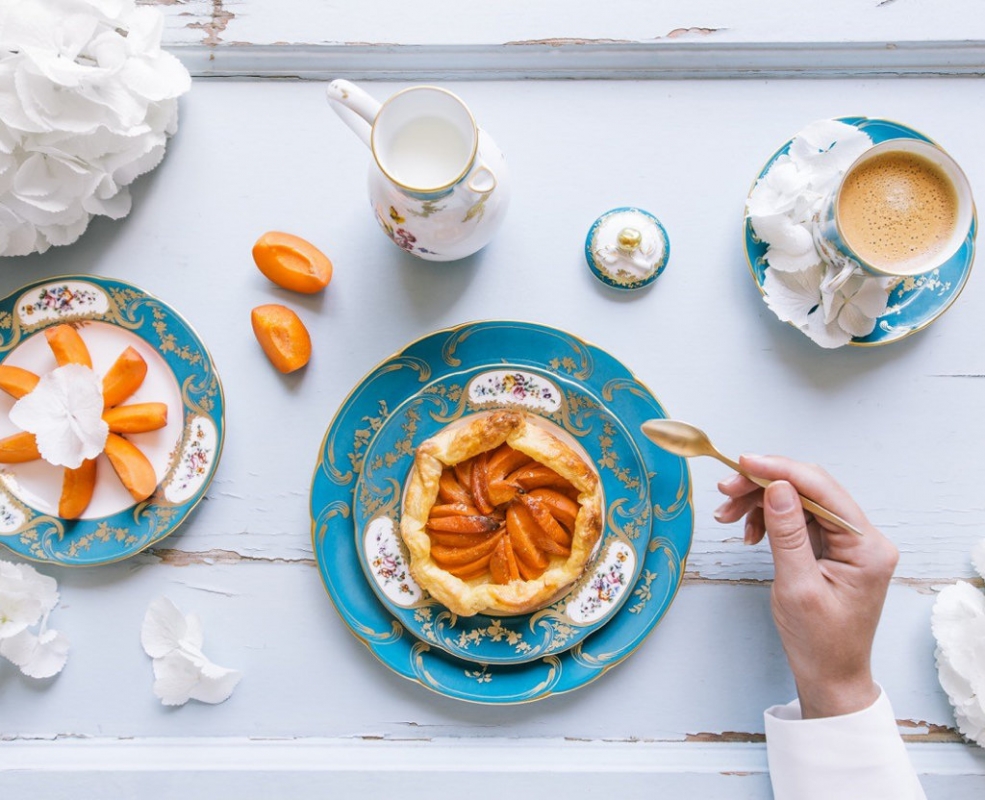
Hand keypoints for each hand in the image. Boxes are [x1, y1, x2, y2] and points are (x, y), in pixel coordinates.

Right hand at [714, 455, 898, 718]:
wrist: (829, 677)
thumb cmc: (818, 642)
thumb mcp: (797, 586)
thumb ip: (787, 533)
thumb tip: (777, 486)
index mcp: (867, 546)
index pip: (822, 489)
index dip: (781, 470)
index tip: (743, 463)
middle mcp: (863, 538)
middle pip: (809, 490)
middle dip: (764, 485)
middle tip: (725, 491)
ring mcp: (847, 542)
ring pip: (798, 501)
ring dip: (760, 503)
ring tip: (727, 516)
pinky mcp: (831, 548)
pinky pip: (797, 519)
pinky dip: (768, 519)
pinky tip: (749, 533)